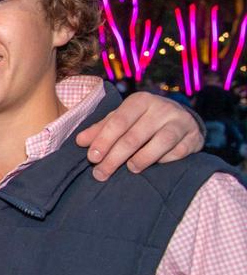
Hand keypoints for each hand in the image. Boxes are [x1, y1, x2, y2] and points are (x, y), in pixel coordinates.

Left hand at [76, 91, 203, 180]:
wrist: (182, 119)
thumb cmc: (144, 120)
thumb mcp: (122, 119)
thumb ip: (102, 129)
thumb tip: (80, 141)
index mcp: (140, 100)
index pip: (118, 121)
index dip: (104, 140)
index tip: (92, 157)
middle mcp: (161, 108)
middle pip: (134, 136)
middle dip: (115, 158)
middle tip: (101, 174)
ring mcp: (180, 121)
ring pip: (159, 143)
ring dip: (141, 160)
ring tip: (130, 169)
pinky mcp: (194, 137)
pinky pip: (177, 153)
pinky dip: (164, 161)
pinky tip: (155, 165)